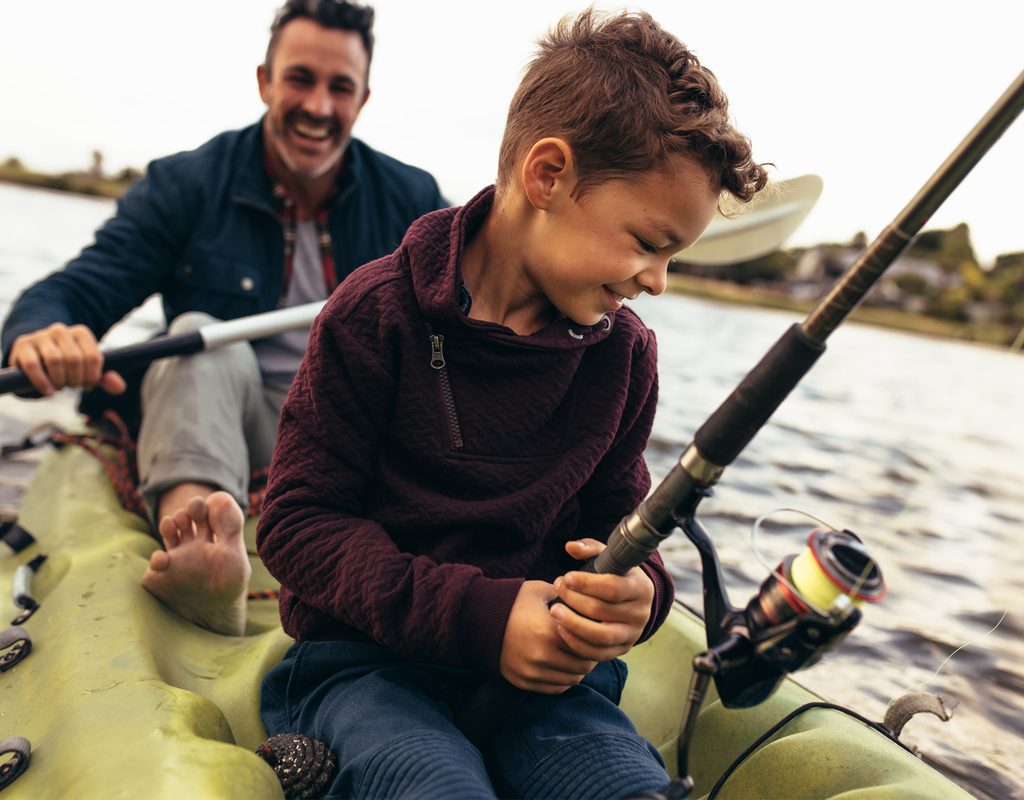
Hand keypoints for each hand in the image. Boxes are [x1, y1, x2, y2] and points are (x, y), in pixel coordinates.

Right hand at [10, 323, 124, 395]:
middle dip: (75, 379)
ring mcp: (40, 336)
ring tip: (60, 387)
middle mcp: (61, 330)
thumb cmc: (67, 364)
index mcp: (81, 333)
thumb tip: (120, 388)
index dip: (93, 377)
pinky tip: (48, 391)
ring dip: (60, 380)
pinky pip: (34, 365)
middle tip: (72, 386)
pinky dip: (42, 382)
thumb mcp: (87, 369)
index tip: (88, 385)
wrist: (36, 354)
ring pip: (55, 360)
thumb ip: (104, 378)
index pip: (94, 357)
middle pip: (74, 359)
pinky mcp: (23, 346)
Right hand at [499, 579, 596, 693]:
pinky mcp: (524, 682)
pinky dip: (564, 679)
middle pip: (583, 665)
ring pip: (572, 679)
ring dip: (578, 668)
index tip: (596, 632)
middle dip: (590, 655)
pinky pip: (555, 688)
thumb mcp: (540, 591)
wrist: (478, 620)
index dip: (595, 639)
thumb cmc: (512, 602)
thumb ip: (566, 595)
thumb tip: (587, 597)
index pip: (588, 644)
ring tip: (576, 655)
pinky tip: (562, 665)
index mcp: (550, 631)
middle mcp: (543, 656)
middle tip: (589, 645)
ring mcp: (532, 672)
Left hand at [550, 538, 654, 661]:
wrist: (633, 600)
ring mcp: (632, 634)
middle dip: (574, 599)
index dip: (587, 583)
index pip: (613, 588)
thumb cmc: (616, 575)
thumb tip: (570, 547)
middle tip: (556, 588)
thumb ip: (590, 548)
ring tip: (554, 611)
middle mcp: (641, 613)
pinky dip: (577, 644)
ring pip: (601, 636)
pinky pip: (598, 653)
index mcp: (640, 588)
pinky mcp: (621, 650)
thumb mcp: (608, 558)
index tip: (566, 577)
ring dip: (573, 624)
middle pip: (602, 611)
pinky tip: (561, 629)